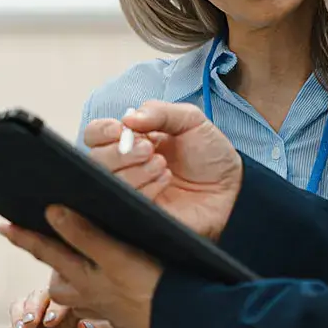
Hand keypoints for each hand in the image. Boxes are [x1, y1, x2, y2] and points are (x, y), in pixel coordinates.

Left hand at [1, 206, 161, 327]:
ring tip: (77, 254)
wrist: (182, 322)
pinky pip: (97, 293)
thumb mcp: (114, 257)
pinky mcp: (120, 308)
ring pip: (77, 285)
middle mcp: (86, 293)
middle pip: (58, 273)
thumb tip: (52, 212)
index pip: (44, 252)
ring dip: (74, 270)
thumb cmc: (150, 292)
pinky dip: (95, 281)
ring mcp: (103, 303)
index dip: (22, 237)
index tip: (3, 227)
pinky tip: (109, 275)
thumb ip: (82, 235)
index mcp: (80, 279)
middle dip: (49, 256)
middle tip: (42, 239)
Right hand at [5, 282, 120, 327]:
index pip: (60, 295)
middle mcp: (53, 304)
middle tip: (31, 322)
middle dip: (31, 308)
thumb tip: (86, 327)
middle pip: (36, 295)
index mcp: (73, 299)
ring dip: (18, 317)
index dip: (54, 307)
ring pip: (20, 306)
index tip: (51, 321)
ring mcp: (38, 317)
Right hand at [82, 100, 243, 240]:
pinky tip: (166, 180)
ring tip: (162, 164)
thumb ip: (160, 112)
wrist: (233, 187)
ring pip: (109, 183)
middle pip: (94, 160)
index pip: (95, 135)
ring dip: (135, 170)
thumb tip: (129, 118)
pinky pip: (129, 203)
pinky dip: (146, 188)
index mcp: (129, 140)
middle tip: (147, 148)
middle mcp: (124, 167)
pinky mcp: (141, 215)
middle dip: (118, 153)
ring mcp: (130, 193)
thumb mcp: (190, 120)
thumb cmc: (209, 154)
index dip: (101, 131)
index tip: (120, 129)